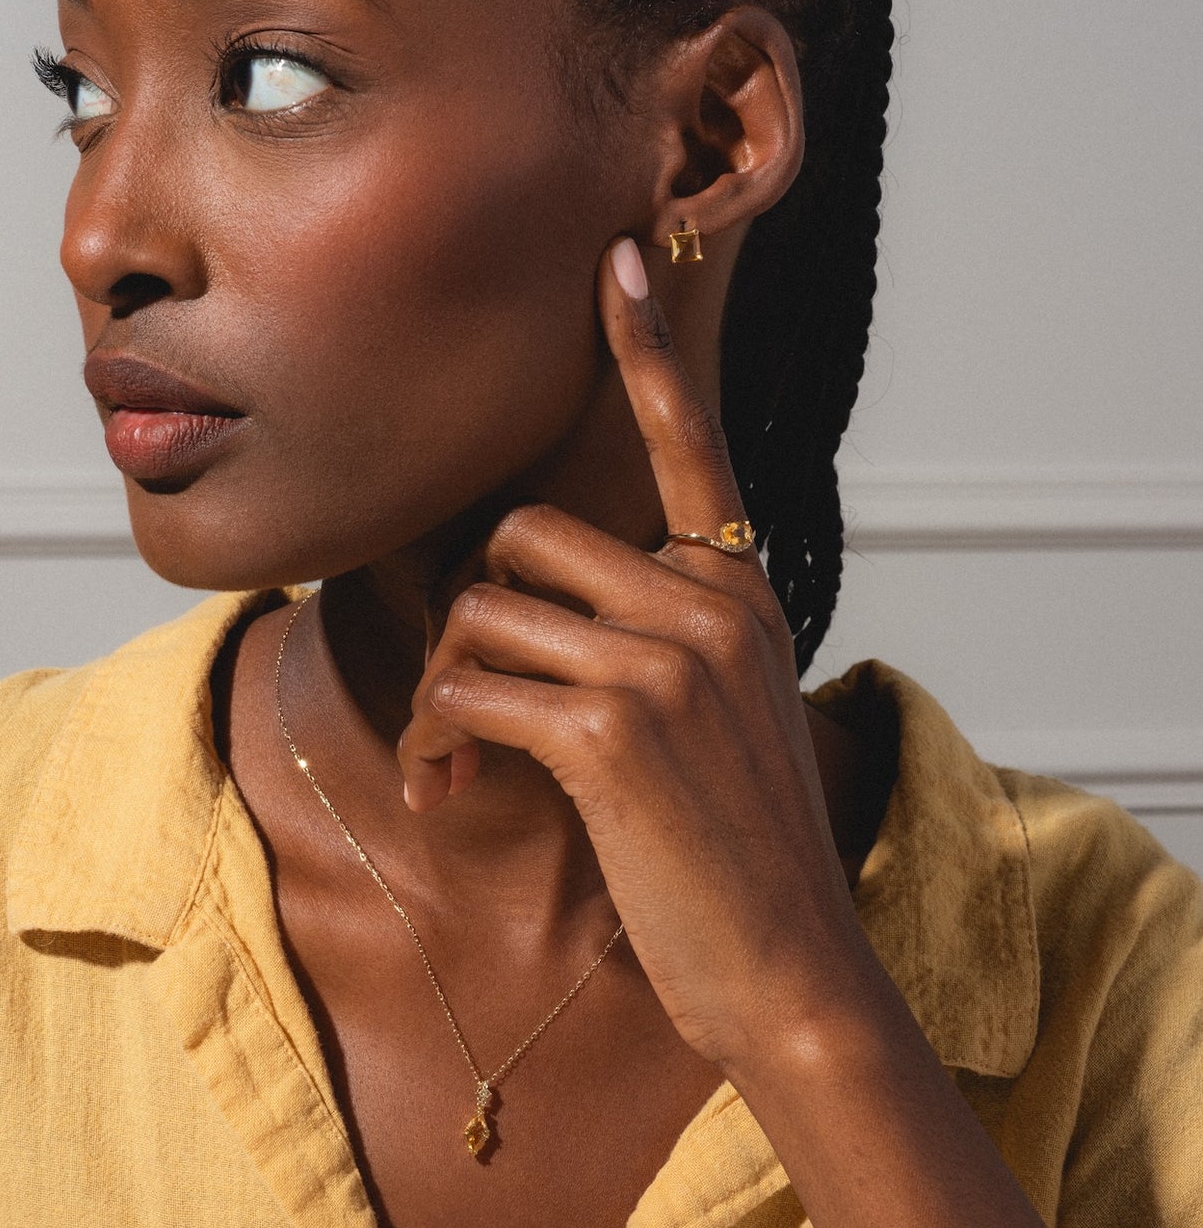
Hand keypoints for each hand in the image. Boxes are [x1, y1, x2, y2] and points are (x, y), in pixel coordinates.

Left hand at [395, 236, 877, 1076]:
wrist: (790, 968)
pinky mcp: (612, 731)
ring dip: (446, 688)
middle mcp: (710, 603)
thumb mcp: (719, 715)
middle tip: (467, 700)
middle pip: (524, 537)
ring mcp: (666, 661)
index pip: (688, 444)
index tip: (616, 259)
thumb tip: (524, 607)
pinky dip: (438, 739)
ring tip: (454, 758)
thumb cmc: (735, 846)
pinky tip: (452, 790)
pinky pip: (470, 691)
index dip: (646, 350)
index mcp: (739, 588)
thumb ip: (658, 638)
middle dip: (476, 618)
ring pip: (483, 614)